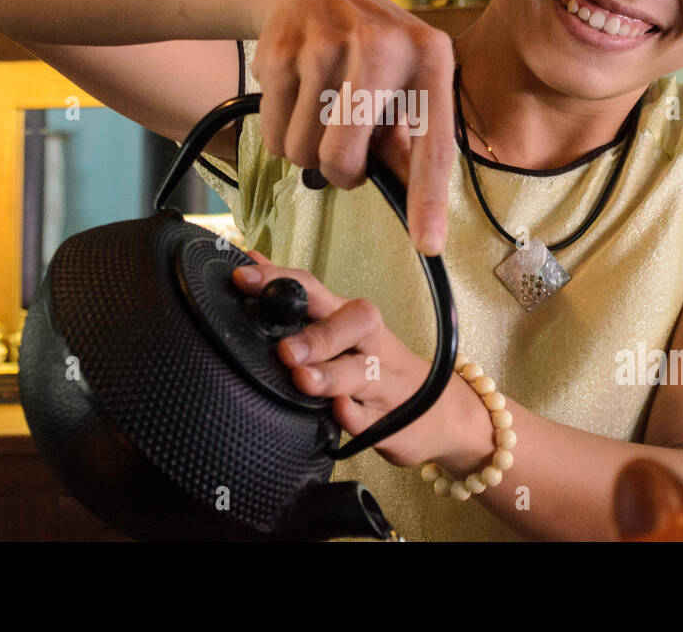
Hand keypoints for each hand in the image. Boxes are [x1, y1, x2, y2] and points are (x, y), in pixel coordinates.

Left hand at [232, 250, 483, 469]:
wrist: (439, 412)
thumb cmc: (375, 364)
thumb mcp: (341, 330)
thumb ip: (299, 304)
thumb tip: (251, 260)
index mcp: (349, 318)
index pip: (313, 290)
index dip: (279, 281)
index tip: (244, 278)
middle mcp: (367, 344)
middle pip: (351, 324)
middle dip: (316, 335)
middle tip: (285, 349)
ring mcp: (379, 383)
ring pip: (358, 373)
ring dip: (330, 375)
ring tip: (303, 379)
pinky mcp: (387, 422)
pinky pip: (369, 420)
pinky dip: (355, 416)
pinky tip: (342, 412)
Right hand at [249, 0, 455, 255]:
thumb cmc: (367, 49)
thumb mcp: (404, 81)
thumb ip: (407, 140)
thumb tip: (411, 197)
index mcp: (429, 58)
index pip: (432, 143)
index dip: (428, 199)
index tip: (429, 243)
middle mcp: (382, 47)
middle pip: (343, 158)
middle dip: (339, 172)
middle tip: (342, 152)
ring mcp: (327, 45)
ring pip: (302, 151)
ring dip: (306, 150)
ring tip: (320, 113)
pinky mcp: (282, 50)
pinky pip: (274, 133)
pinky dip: (280, 131)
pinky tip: (295, 96)